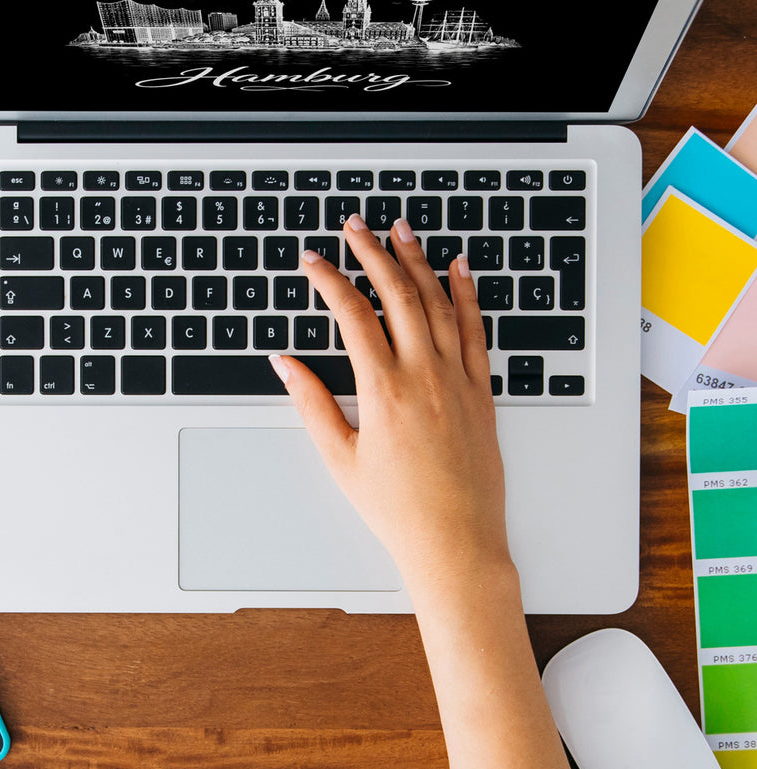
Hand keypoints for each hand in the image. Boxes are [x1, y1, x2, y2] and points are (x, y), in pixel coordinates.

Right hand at [271, 214, 508, 600]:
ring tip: (401, 231)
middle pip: (397, 294)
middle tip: (355, 227)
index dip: (329, 281)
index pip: (352, 315)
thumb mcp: (340, 458)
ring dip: (417, 261)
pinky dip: (467, 294)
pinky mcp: (481, 392)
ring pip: (438, 302)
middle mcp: (424, 375)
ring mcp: (458, 380)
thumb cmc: (395, 508)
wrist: (455, 540)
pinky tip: (458, 270)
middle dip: (372, 253)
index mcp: (383, 390)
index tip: (313, 261)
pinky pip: (475, 330)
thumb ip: (311, 404)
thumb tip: (286, 364)